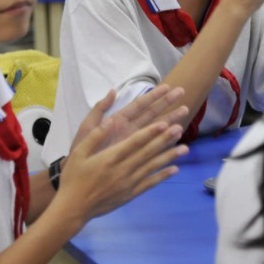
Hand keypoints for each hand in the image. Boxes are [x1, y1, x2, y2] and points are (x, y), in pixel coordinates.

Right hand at [59, 118, 187, 220]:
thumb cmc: (74, 178)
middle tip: (180, 128)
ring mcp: (128, 183)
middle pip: (148, 152)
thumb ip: (95, 136)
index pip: (134, 142)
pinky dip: (162, 176)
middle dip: (165, 139)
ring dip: (169, 156)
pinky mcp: (130, 194)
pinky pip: (150, 183)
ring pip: (152, 167)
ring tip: (185, 148)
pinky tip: (175, 169)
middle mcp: (122, 170)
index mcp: (110, 158)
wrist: (73, 208)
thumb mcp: (79, 153)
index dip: (151, 132)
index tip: (165, 123)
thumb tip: (110, 120)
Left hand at [71, 85, 187, 151]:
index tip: (167, 86)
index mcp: (119, 121)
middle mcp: (129, 130)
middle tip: (183, 92)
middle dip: (167, 103)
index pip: (139, 105)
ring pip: (156, 130)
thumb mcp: (86, 128)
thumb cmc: (80, 151)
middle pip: (152, 114)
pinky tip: (178, 140)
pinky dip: (166, 145)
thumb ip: (99, 110)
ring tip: (185, 112)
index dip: (153, 95)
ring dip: (170, 121)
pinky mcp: (136, 157)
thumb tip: (112, 91)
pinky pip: (154, 149)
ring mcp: (134, 144)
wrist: (79, 176)